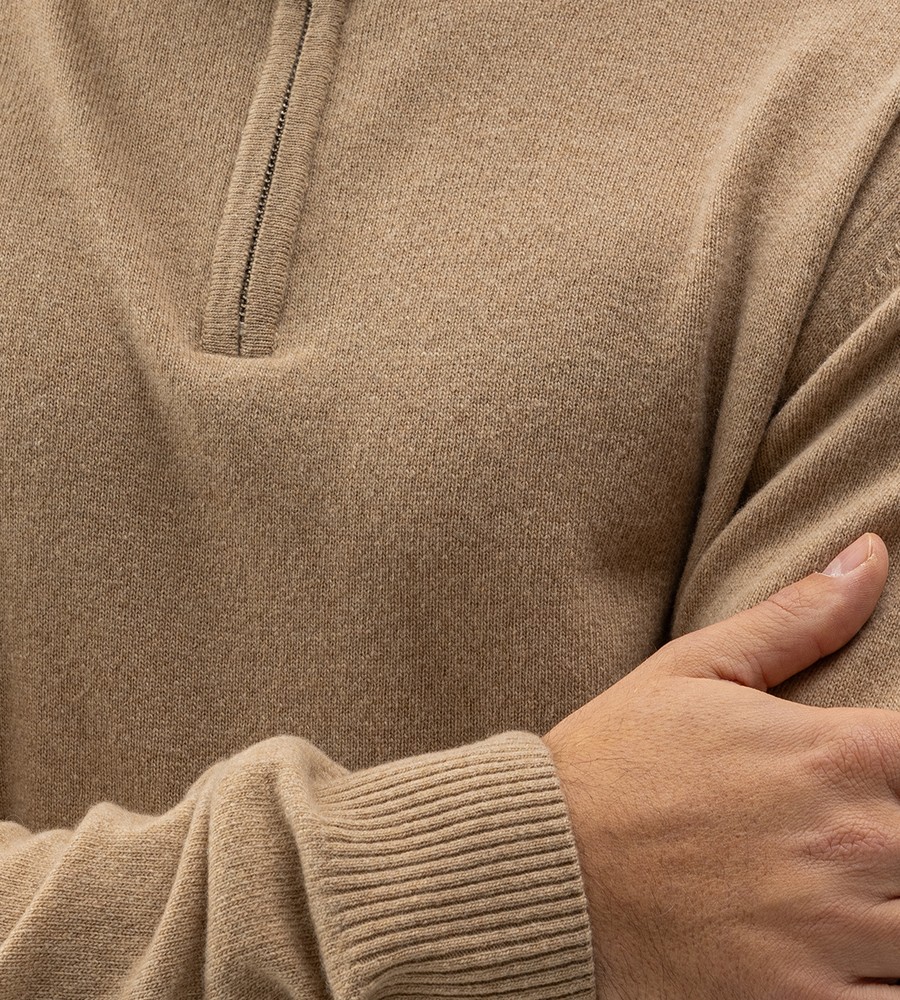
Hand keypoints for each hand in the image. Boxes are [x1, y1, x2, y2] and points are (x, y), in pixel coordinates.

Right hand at [543, 532, 899, 998]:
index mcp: (831, 751)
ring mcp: (832, 929)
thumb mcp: (694, 667)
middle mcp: (850, 839)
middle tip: (865, 836)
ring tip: (865, 890)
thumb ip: (795, 617)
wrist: (542, 863)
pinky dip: (891, 982)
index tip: (883, 774)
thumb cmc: (613, 760)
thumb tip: (870, 553)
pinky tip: (865, 956)